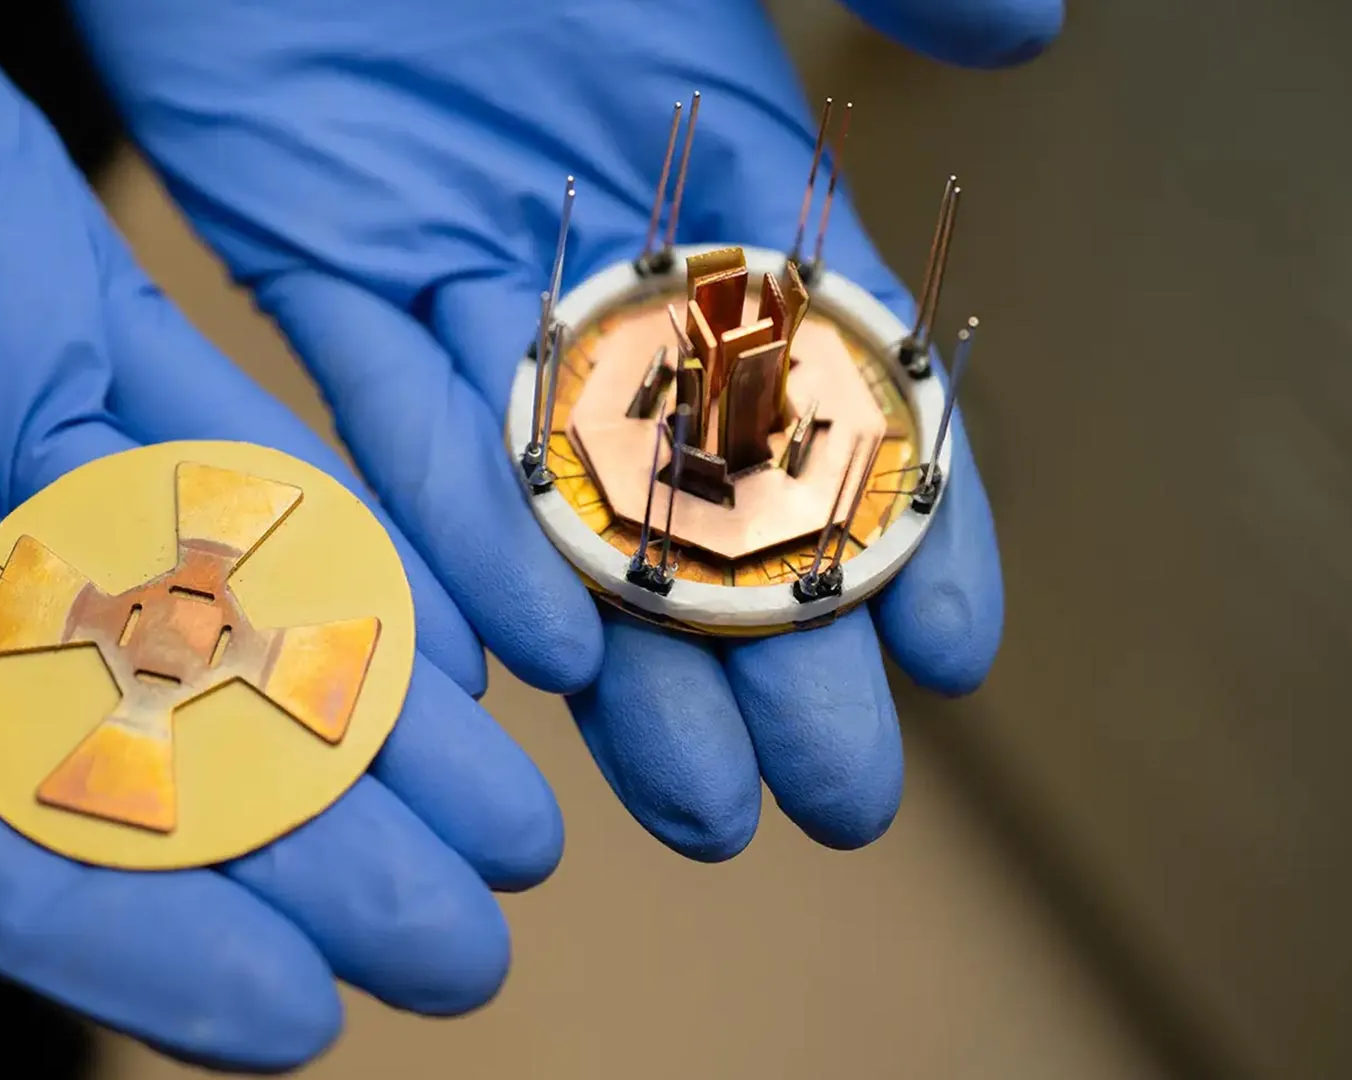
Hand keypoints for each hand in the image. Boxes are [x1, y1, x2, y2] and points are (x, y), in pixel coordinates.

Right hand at [0, 0, 559, 1068]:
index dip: (131, 944)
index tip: (288, 1017)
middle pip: (152, 763)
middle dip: (317, 865)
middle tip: (464, 948)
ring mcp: (39, 478)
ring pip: (227, 629)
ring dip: (372, 733)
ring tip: (513, 827)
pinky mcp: (102, 354)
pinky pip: (244, 466)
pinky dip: (349, 552)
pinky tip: (458, 649)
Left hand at [72, 0, 1040, 857]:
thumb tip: (1030, 35)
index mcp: (722, 174)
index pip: (844, 377)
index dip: (909, 517)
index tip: (964, 653)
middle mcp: (605, 249)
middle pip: (707, 486)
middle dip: (774, 650)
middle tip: (835, 802)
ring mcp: (466, 268)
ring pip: (557, 495)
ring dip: (625, 656)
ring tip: (688, 810)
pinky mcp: (320, 259)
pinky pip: (391, 417)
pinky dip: (454, 526)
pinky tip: (524, 657)